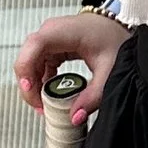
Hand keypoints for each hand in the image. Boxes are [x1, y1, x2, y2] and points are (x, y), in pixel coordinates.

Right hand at [14, 8, 126, 123]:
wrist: (121, 30)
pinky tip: (48, 95)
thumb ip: (93, 96)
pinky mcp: (52, 46)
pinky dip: (39, 81)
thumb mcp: (109, 70)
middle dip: (29, 85)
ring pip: (29, 63)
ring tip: (45, 105)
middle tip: (40, 107)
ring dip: (33, 85)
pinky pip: (37, 65)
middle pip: (27, 57)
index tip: (29, 88)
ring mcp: (50, 38)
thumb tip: (75, 117)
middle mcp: (53, 31)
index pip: (36, 45)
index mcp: (65, 31)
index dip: (26, 66)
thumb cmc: (116, 40)